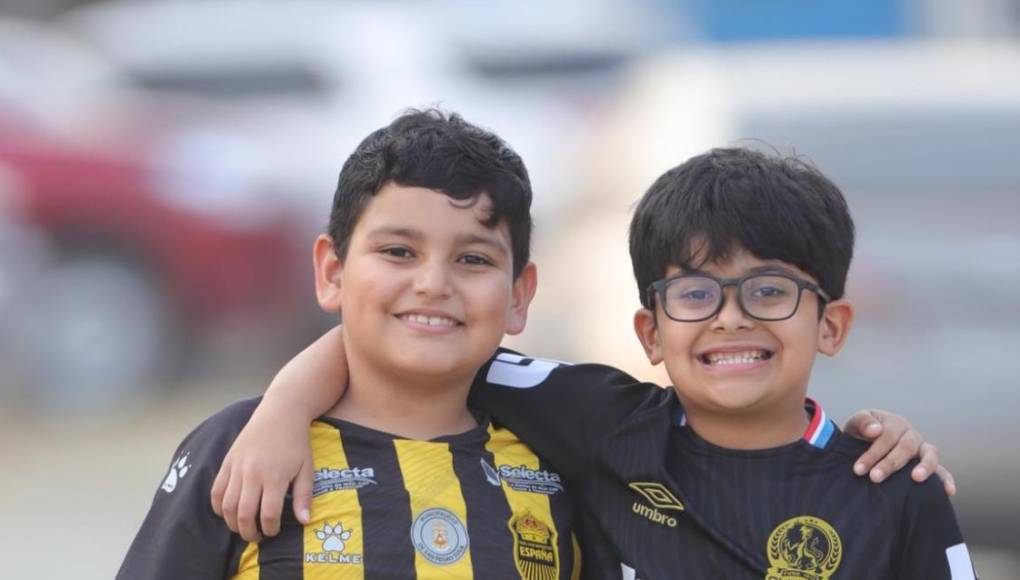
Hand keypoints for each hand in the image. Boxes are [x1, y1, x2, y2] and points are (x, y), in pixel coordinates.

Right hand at [211, 406, 313, 541]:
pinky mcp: (227, 462)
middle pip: (244, 514)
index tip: (274, 531)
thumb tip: (304, 522)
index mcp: (275, 477)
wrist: (280, 413)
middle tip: (256, 537)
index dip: (270, 529)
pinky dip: (218, 506)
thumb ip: (304, 496)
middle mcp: (252, 474)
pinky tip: (227, 512)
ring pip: (227, 506)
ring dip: (232, 523)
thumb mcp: (307, 468)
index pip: (268, 515)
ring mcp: (237, 468)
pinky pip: (216, 491)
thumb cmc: (297, 442)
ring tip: (242, 527)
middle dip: (249, 532)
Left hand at [844, 409, 955, 495]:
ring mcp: (922, 449)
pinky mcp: (929, 463)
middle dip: (889, 463)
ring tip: (916, 478)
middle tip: (874, 478)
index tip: (858, 469)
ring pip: (929, 454)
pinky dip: (946, 479)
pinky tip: (949, 491)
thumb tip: (875, 430)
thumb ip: (862, 422)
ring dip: (924, 466)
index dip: (873, 453)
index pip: (886, 437)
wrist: (864, 442)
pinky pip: (942, 470)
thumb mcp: (855, 424)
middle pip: (905, 447)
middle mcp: (911, 434)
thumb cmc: (860, 433)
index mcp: (894, 422)